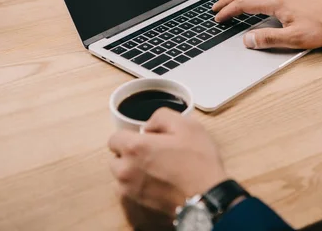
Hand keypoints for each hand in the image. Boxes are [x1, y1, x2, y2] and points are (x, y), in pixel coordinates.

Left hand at [108, 109, 226, 218]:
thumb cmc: (198, 160)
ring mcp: (130, 190)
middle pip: (116, 158)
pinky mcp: (139, 204)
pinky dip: (139, 185)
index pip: (114, 139)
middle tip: (153, 153)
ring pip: (121, 176)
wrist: (207, 196)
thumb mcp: (186, 125)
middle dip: (129, 154)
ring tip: (156, 169)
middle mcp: (126, 170)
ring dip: (132, 171)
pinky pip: (130, 190)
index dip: (131, 136)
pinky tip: (158, 182)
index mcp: (135, 148)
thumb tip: (148, 127)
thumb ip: (161, 117)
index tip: (147, 139)